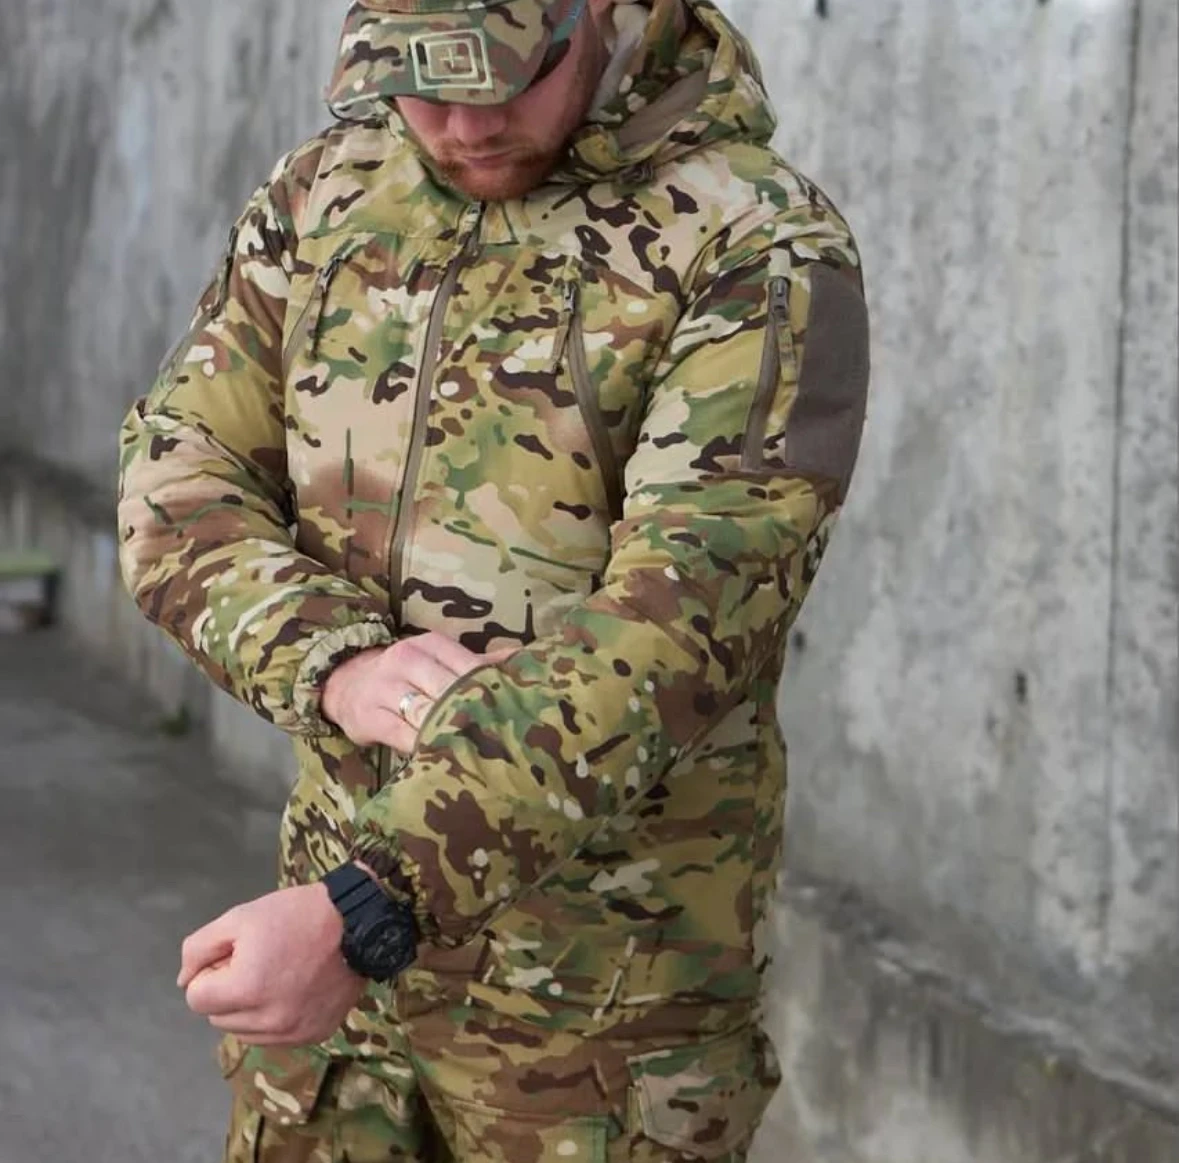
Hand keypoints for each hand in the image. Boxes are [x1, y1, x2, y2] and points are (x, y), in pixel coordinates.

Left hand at [178, 884, 364, 1046]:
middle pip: (217, 1017)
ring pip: (243, 1031)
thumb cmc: (296, 914)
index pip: (196, 998)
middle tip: (257, 960)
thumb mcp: (240, 917)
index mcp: (245, 989)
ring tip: (276, 974)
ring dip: (249, 1008)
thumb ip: (199, 949)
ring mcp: (293, 1032)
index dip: (211, 971)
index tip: (235, 953)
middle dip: (228, 990)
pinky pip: (275, 1037)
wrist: (358, 922)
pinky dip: (275, 1017)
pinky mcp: (314, 1035)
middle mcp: (267, 1021)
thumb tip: (185, 982)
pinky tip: (295, 989)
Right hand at [322, 632, 514, 752]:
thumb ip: (475, 664)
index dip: (490, 691)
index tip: (514, 712)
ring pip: (427, 713)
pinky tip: (443, 758)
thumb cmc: (405, 674)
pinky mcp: (369, 717)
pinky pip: (403, 736)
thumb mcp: (436, 659)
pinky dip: (424, 747)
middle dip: (475, 714)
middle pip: (450, 690)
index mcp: (429, 644)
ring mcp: (384, 688)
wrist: (346, 682)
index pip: (467, 666)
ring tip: (480, 751)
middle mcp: (405, 660)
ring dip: (452, 733)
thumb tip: (522, 663)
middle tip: (503, 738)